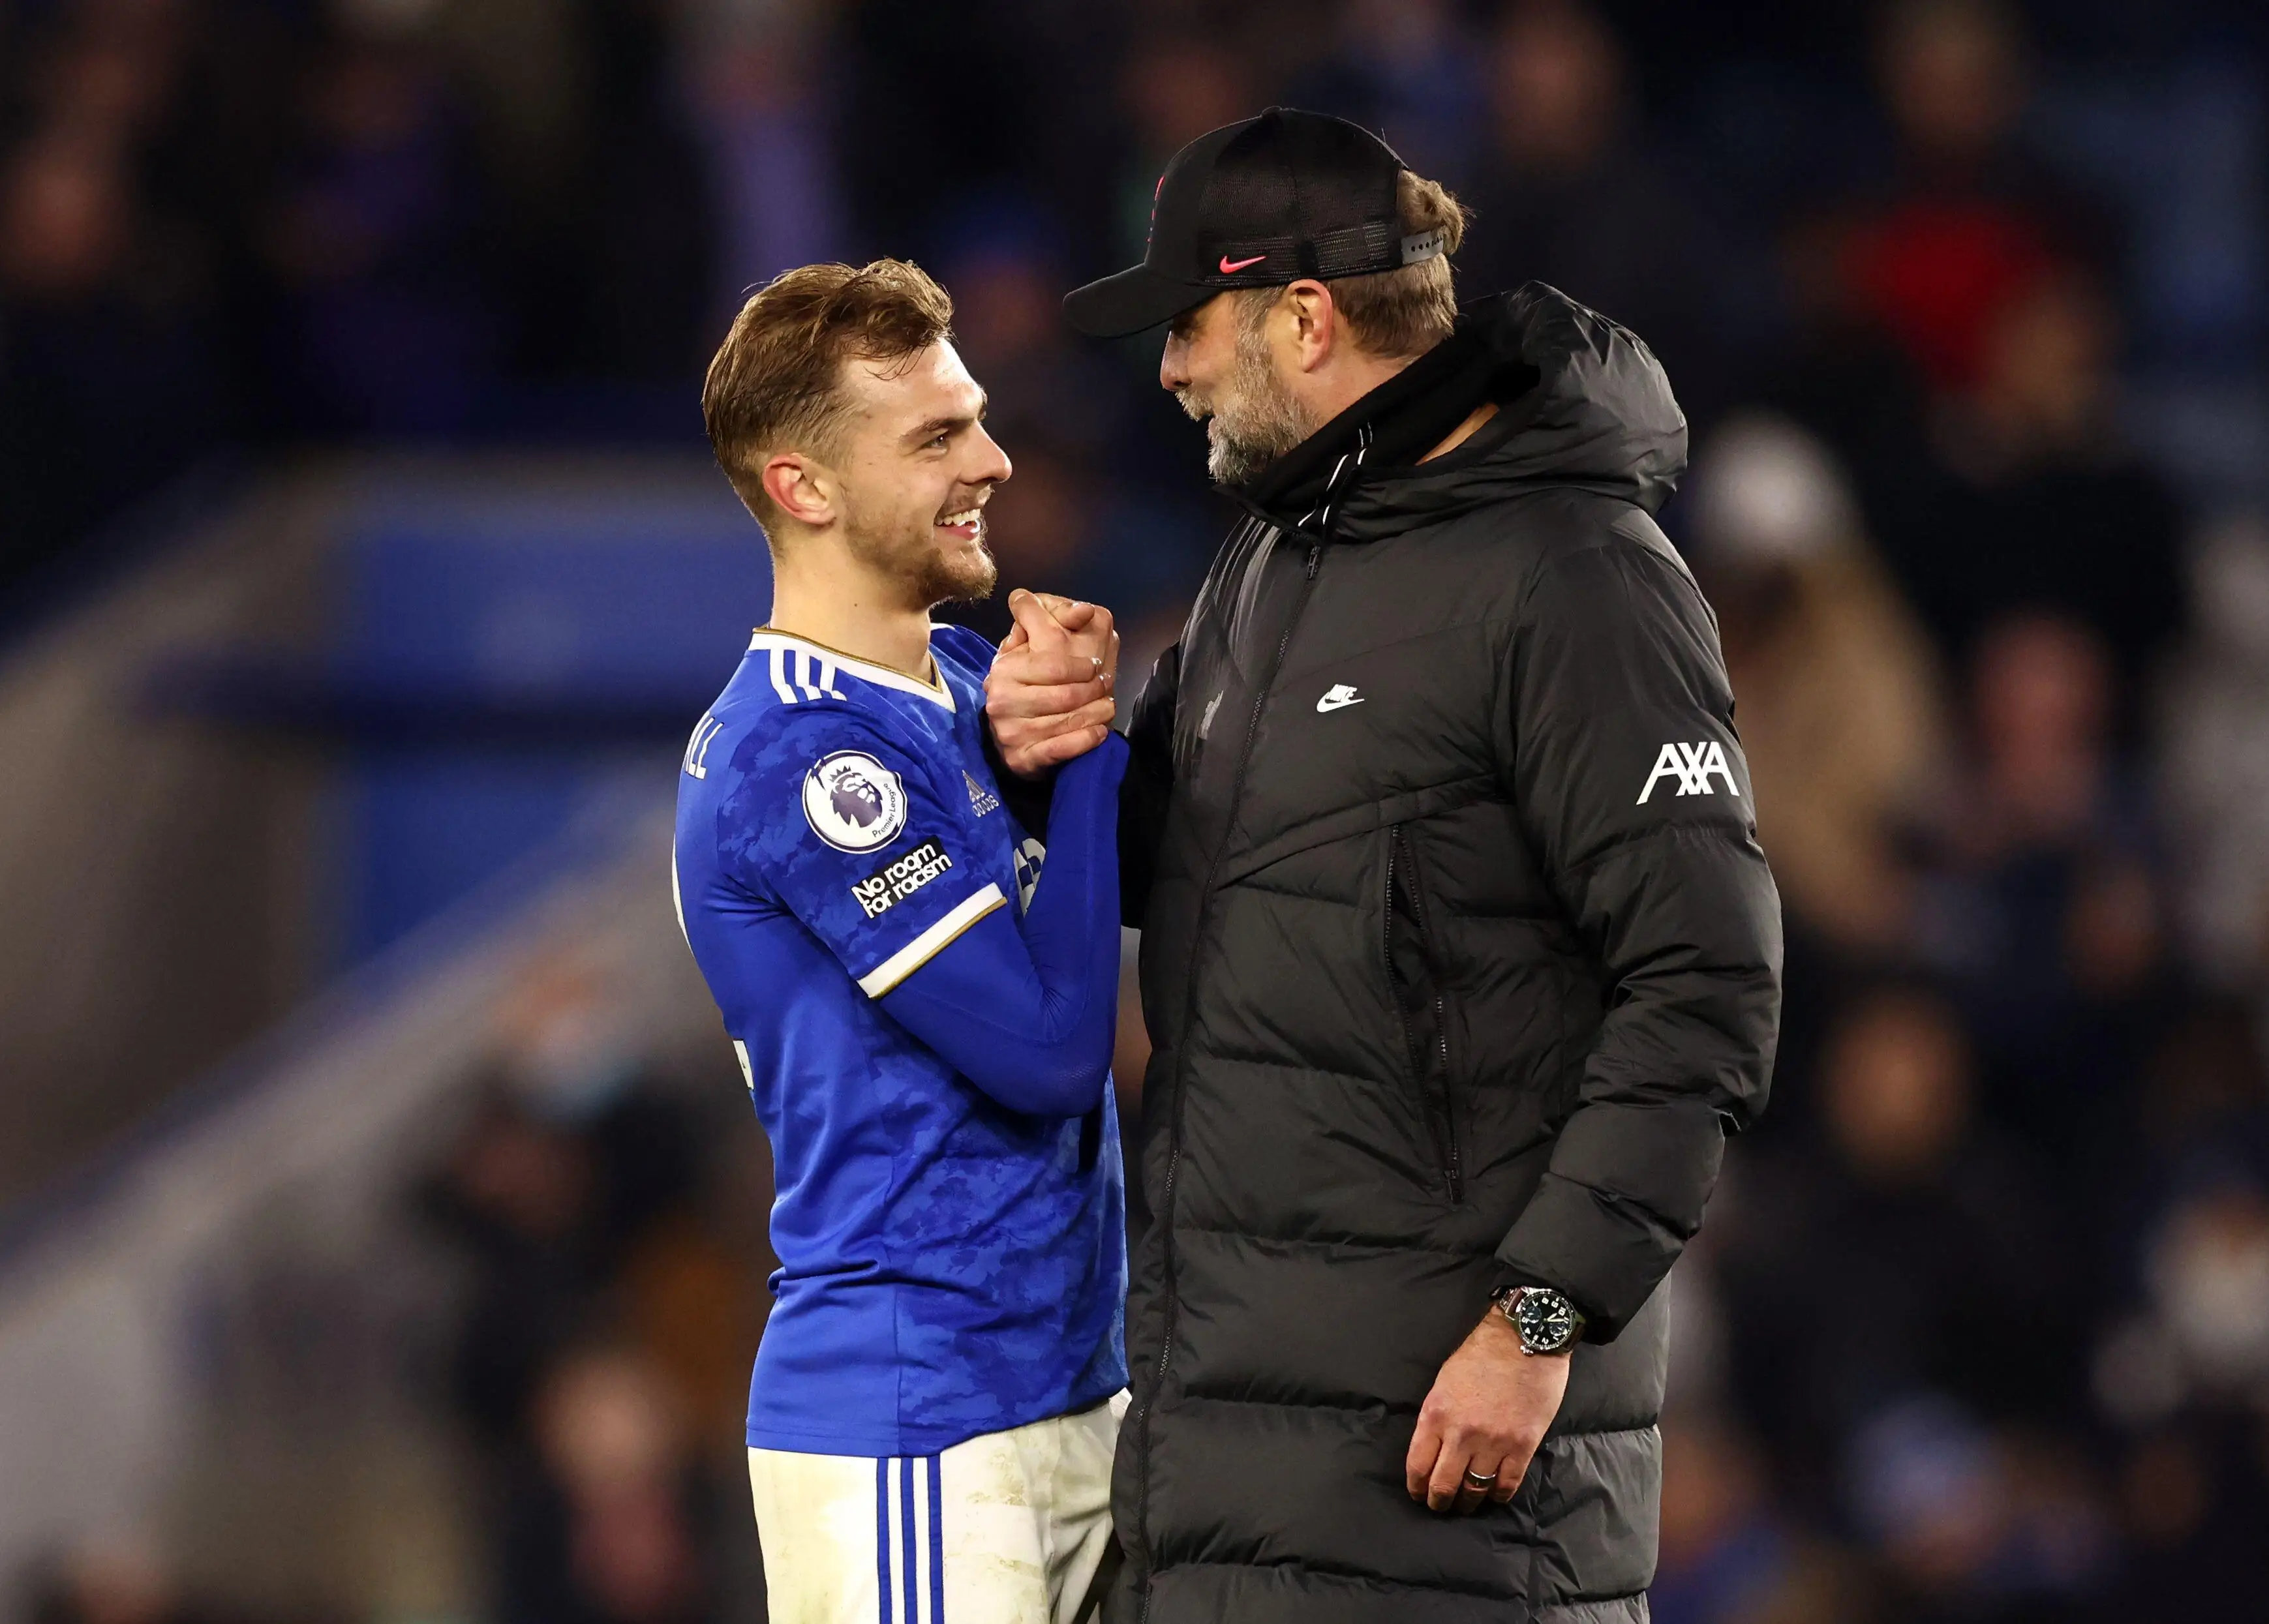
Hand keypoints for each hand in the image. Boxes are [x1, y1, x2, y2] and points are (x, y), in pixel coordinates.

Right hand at [985, 589, 1118, 777]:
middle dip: (1094, 688)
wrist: (1010, 735)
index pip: (1053, 663)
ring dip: (1097, 712)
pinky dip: (1086, 739)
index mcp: (1006, 669)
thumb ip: (1050, 620)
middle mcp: (1004, 700)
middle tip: (1106, 684)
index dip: (1082, 663)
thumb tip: (1084, 610)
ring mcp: (1012, 732)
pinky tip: (1100, 731)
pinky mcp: (1023, 759)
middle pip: (1066, 693)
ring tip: (1108, 705)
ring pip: (1068, 720)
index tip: (1096, 663)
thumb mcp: (1028, 645)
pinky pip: (1062, 749)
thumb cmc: (1025, 683)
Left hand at [1405, 1310, 1569, 1514]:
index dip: (1417, 1487)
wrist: (1525, 1339)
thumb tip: (1434, 1447)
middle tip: (1441, 1507)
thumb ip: (1436, 1416)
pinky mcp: (1522, 1446)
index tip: (1419, 1494)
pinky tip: (1494, 1496)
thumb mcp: (1444, 1381)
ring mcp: (1493, 1442)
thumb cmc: (1481, 1355)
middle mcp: (1461, 1434)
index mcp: (1436, 1414)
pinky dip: (1498, 1496)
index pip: (1418, 1465)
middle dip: (1439, 1502)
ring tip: (1467, 1504)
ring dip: (1469, 1502)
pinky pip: (1506, 1485)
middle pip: (1444, 1485)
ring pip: (1475, 1490)